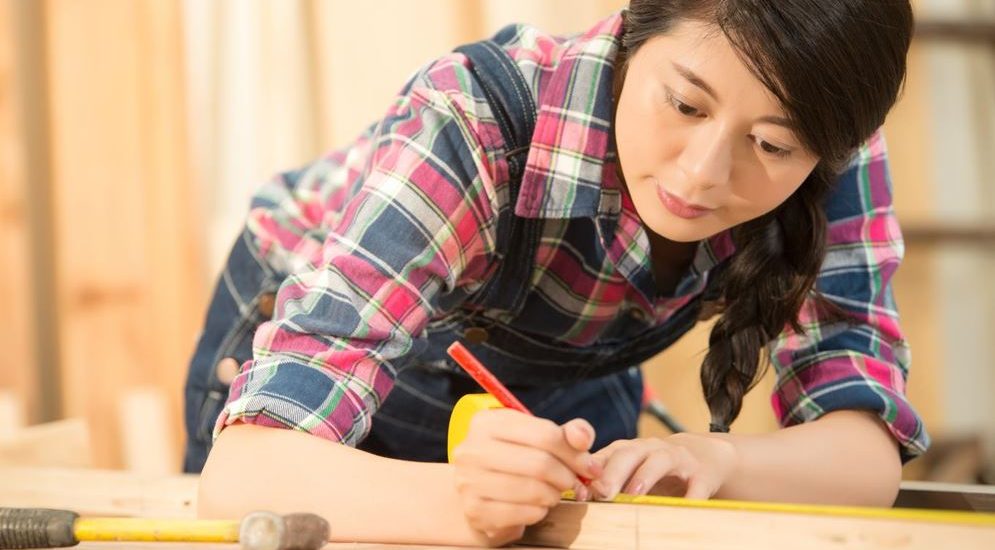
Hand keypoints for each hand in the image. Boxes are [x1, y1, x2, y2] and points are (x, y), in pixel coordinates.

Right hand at [451, 409, 601, 544]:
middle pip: (540, 463)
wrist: (481, 494)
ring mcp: (469, 481)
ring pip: (533, 489)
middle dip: (566, 476)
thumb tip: (582, 437)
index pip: (544, 434)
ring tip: (554, 493)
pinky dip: (539, 512)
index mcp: (487, 422)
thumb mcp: (539, 439)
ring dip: (554, 495)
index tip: (590, 466)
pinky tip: (537, 506)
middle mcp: (471, 449)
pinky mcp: (474, 510)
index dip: (575, 452)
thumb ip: (567, 434)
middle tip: (573, 483)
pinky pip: (523, 513)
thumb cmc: (515, 462)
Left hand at [587, 432, 738, 500]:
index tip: (579, 489)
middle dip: (614, 471)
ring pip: (660, 461)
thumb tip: (579, 494)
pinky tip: (682, 507)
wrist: (704, 456)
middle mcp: (651, 449)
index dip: (590, 469)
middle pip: (629, 453)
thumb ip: (606, 481)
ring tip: (634, 494)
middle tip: (602, 491)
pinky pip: (697, 484)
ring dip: (646, 475)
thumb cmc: (655, 468)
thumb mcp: (631, 471)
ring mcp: (678, 459)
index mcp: (629, 449)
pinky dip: (691, 497)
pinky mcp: (702, 473)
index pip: (605, 454)